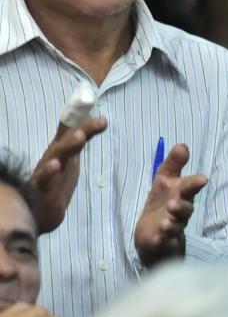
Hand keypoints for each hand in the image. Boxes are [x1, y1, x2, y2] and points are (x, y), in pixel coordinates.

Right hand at [28, 117, 107, 233]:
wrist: (39, 212)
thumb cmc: (55, 181)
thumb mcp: (70, 157)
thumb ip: (80, 139)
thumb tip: (100, 118)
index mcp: (60, 151)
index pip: (72, 131)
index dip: (84, 118)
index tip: (96, 104)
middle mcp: (52, 159)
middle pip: (65, 142)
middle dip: (80, 130)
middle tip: (97, 122)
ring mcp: (45, 174)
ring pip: (55, 158)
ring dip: (67, 146)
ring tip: (80, 136)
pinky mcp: (41, 191)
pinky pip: (44, 181)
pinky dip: (49, 173)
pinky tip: (55, 165)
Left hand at [134, 143, 206, 266]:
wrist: (154, 234)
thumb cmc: (162, 204)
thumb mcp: (164, 181)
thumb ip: (173, 164)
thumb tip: (182, 145)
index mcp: (181, 196)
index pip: (189, 188)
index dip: (194, 184)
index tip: (201, 180)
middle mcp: (180, 212)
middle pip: (186, 209)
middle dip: (182, 206)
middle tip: (174, 203)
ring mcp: (173, 228)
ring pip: (176, 226)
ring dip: (172, 223)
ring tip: (165, 223)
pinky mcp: (163, 242)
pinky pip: (164, 241)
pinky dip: (162, 240)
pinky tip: (158, 237)